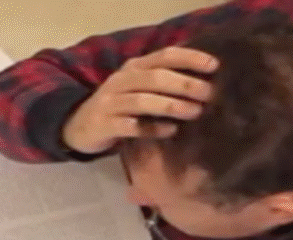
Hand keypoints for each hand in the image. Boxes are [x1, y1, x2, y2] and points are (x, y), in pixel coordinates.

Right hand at [61, 46, 218, 154]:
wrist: (78, 127)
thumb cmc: (118, 107)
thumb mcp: (137, 88)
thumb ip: (162, 82)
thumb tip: (204, 83)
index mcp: (133, 67)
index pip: (164, 56)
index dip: (190, 58)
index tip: (214, 66)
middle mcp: (121, 80)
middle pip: (155, 77)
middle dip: (185, 84)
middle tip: (209, 93)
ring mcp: (110, 102)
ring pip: (143, 100)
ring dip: (171, 105)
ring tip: (195, 112)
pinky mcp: (104, 124)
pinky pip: (131, 126)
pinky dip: (152, 128)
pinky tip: (171, 130)